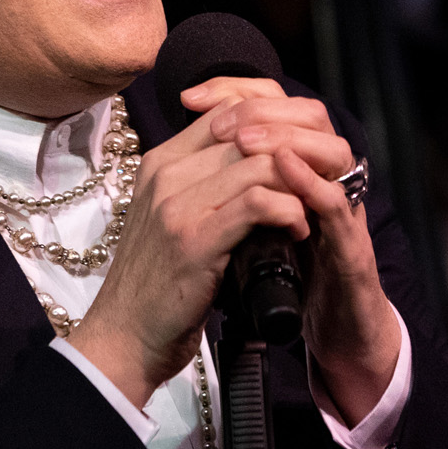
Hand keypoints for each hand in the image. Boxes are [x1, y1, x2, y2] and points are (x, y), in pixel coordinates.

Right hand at [66, 78, 396, 420]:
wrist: (124, 338)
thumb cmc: (159, 282)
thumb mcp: (176, 220)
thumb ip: (206, 184)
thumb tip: (262, 160)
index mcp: (161, 162)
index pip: (228, 110)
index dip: (276, 123)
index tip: (305, 153)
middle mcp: (166, 173)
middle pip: (249, 130)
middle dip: (297, 151)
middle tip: (322, 178)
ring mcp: (176, 204)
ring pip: (260, 163)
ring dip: (298, 184)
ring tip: (312, 209)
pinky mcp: (194, 239)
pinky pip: (259, 203)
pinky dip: (290, 213)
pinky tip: (299, 233)